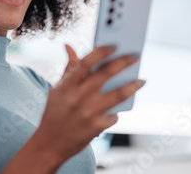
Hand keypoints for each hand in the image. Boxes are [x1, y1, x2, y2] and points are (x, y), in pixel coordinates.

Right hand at [32, 44, 144, 163]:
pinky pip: (114, 115)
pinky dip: (117, 112)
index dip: (101, 51)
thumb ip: (68, 69)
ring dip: (132, 86)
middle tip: (135, 56)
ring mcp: (87, 113)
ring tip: (141, 80)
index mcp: (67, 85)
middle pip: (105, 74)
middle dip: (123, 62)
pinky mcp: (96, 127)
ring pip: (117, 95)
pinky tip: (119, 109)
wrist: (49, 144)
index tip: (115, 45)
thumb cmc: (54, 113)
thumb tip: (69, 46)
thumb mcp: (57, 90)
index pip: (86, 62)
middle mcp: (77, 97)